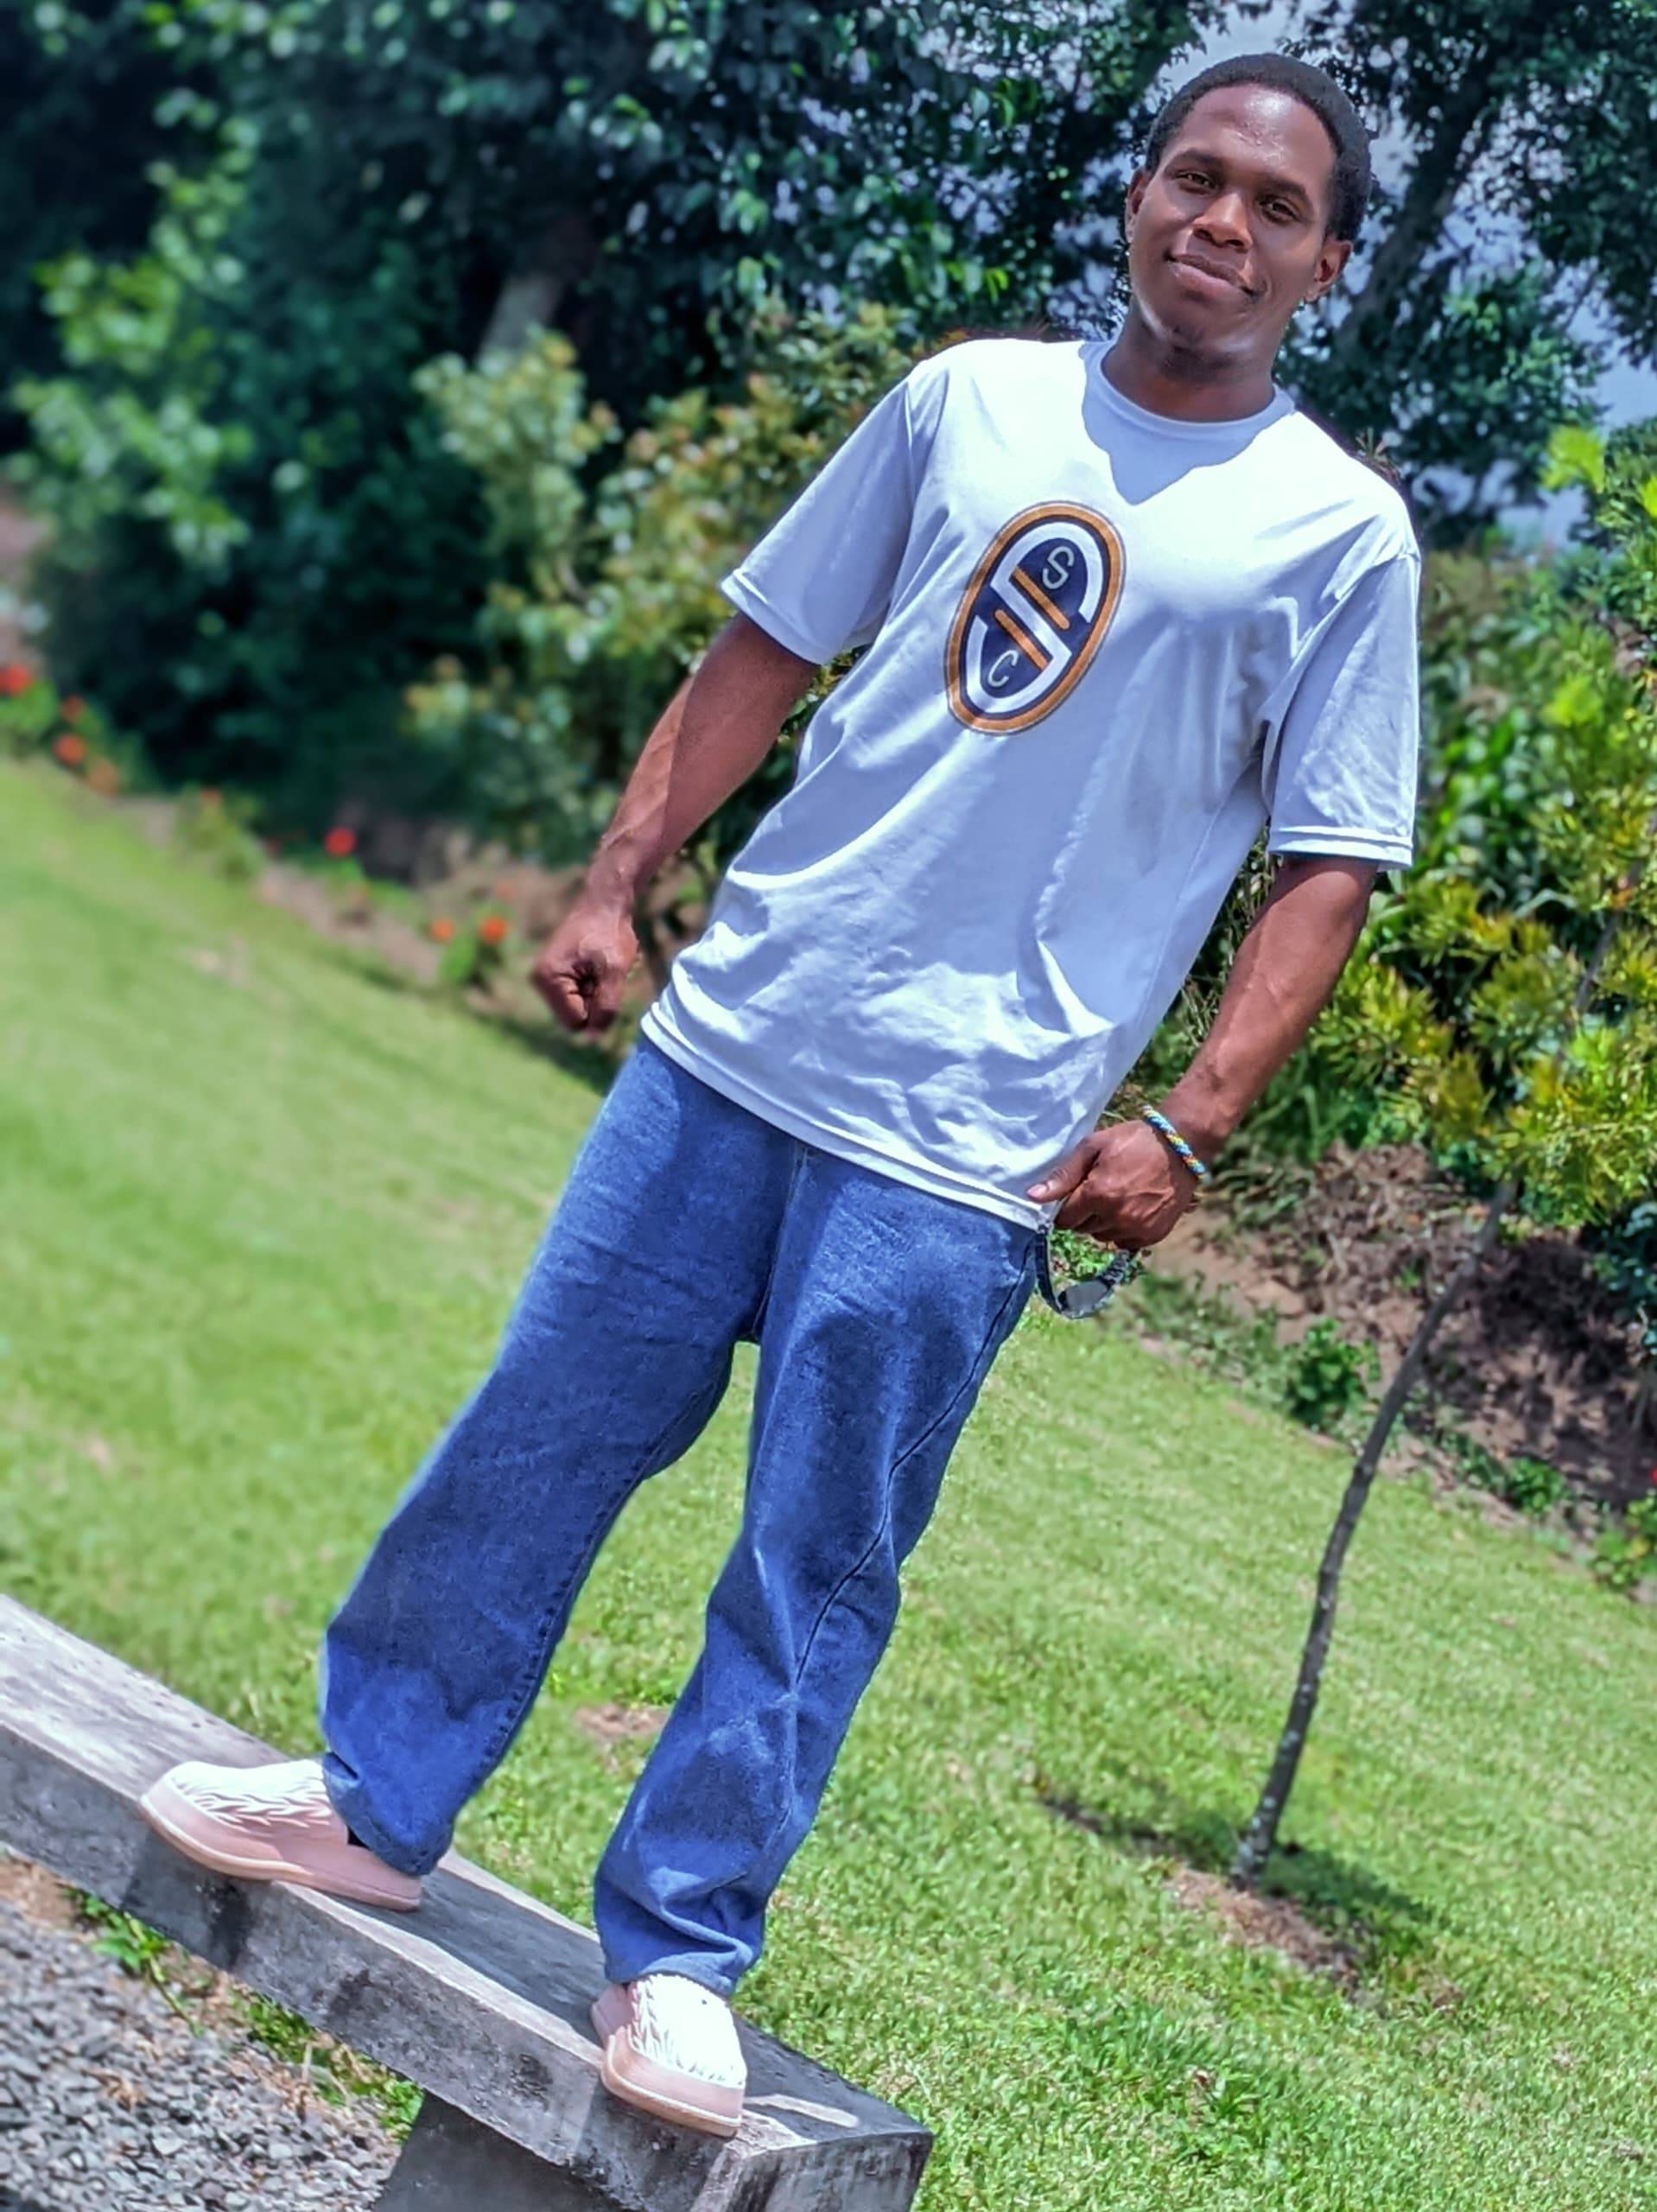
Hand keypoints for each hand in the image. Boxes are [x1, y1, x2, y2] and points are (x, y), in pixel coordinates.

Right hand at [530, 896, 639, 1033]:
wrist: (604, 903)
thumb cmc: (610, 933)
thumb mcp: (614, 971)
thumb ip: (606, 1006)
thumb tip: (594, 1037)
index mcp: (548, 979)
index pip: (576, 1023)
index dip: (598, 1011)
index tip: (606, 982)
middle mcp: (539, 981)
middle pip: (574, 1018)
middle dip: (594, 1003)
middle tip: (603, 974)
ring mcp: (544, 979)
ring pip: (576, 1010)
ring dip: (594, 995)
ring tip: (599, 969)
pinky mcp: (554, 976)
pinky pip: (576, 998)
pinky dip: (591, 988)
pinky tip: (595, 967)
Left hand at [1025, 1120, 1201, 1248]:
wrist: (1180, 1147)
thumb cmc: (1133, 1141)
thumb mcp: (1093, 1147)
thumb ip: (1063, 1175)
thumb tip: (1032, 1196)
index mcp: (1097, 1195)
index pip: (1064, 1220)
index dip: (1067, 1206)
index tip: (1077, 1193)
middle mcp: (1116, 1217)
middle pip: (1082, 1229)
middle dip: (1085, 1213)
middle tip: (1100, 1190)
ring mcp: (1136, 1229)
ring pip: (1103, 1236)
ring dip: (1103, 1222)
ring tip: (1117, 1197)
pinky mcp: (1153, 1235)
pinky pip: (1125, 1242)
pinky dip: (1124, 1230)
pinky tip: (1132, 1208)